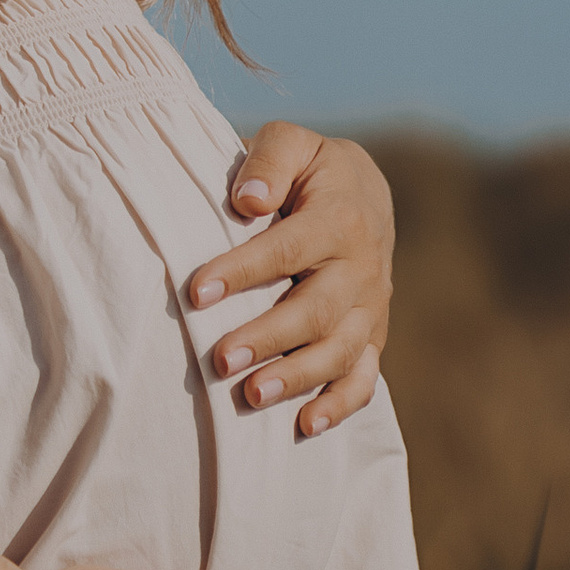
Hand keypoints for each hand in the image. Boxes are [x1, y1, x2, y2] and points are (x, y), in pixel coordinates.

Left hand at [186, 122, 392, 436]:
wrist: (365, 190)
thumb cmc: (310, 168)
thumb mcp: (293, 143)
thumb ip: (269, 161)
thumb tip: (247, 201)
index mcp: (340, 218)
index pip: (288, 249)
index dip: (242, 271)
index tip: (196, 293)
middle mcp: (362, 267)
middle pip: (316, 310)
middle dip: (267, 338)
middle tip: (220, 359)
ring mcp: (371, 307)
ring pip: (339, 350)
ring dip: (296, 377)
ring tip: (250, 397)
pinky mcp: (372, 335)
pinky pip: (364, 377)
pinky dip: (340, 404)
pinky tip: (305, 425)